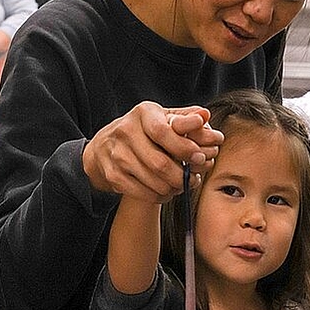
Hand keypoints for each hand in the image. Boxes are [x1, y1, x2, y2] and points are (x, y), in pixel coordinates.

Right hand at [83, 101, 223, 202]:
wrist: (104, 145)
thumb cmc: (143, 130)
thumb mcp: (162, 117)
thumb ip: (185, 117)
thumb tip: (205, 116)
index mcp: (143, 113)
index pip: (163, 132)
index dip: (184, 147)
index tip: (200, 156)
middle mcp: (126, 131)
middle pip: (160, 163)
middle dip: (182, 175)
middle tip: (195, 177)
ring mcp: (117, 154)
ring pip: (154, 181)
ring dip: (174, 187)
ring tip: (183, 184)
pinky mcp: (113, 175)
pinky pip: (144, 193)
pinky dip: (161, 196)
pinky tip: (168, 191)